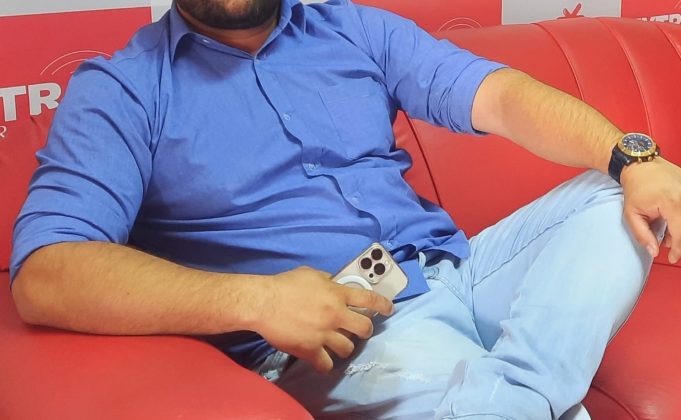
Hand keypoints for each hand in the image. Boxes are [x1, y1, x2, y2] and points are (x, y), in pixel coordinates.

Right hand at [253, 266, 393, 372]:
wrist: (263, 303)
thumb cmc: (284, 285)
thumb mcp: (310, 274)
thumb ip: (327, 280)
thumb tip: (333, 283)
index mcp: (337, 294)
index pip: (370, 300)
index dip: (383, 305)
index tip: (389, 310)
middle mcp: (335, 315)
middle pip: (364, 328)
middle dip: (365, 330)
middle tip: (358, 329)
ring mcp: (324, 334)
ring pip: (348, 348)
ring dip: (345, 346)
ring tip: (337, 344)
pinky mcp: (310, 350)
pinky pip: (326, 365)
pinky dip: (325, 364)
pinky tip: (322, 360)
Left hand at [621, 157, 680, 262]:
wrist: (641, 165)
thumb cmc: (635, 188)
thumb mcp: (632, 214)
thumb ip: (643, 235)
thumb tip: (654, 251)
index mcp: (672, 203)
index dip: (678, 249)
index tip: (673, 258)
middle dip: (679, 240)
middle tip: (667, 243)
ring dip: (680, 229)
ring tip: (666, 228)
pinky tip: (672, 219)